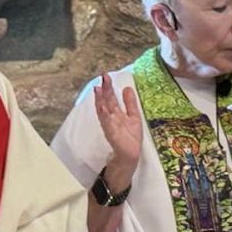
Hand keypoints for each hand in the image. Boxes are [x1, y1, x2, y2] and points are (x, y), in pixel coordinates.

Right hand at [94, 73, 141, 187]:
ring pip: (104, 110)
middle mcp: (112, 118)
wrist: (130, 156)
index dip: (108, 88)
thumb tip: (127, 87)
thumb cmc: (130, 138)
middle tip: (103, 76)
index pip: (111, 98)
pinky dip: (104, 114)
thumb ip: (130, 103)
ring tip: (97, 88)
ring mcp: (111, 126)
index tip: (106, 76)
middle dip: (105, 90)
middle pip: (107, 102)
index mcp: (117, 114)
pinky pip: (107, 123)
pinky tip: (101, 106)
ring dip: (101, 100)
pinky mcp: (112, 134)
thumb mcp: (133, 117)